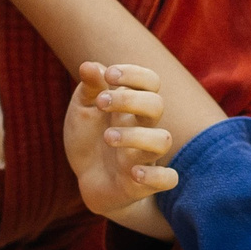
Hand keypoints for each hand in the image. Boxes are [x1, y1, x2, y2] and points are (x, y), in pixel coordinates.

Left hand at [63, 61, 177, 236]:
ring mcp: (146, 156)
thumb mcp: (82, 110)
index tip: (108, 75)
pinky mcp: (145, 183)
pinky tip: (133, 172)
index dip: (134, 74)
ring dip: (135, 135)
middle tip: (101, 103)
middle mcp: (144, 128)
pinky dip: (154, 175)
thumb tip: (89, 66)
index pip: (150, 81)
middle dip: (129, 99)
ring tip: (107, 137)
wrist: (86, 180)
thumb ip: (89, 88)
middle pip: (156, 105)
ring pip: (163, 140)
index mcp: (132, 106)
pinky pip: (168, 179)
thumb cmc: (89, 140)